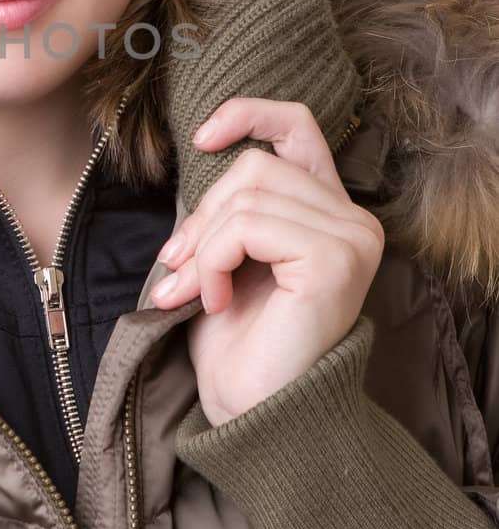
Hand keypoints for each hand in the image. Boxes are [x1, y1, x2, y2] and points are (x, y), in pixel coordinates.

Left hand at [150, 99, 384, 425]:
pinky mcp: (335, 258)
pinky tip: (215, 302)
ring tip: (189, 293)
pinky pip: (248, 226)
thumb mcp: (226, 256)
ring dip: (201, 246)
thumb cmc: (240, 344)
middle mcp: (353, 220)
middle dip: (202, 216)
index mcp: (329, 212)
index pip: (297, 126)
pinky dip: (213, 261)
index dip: (248, 114)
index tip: (200, 139)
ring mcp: (351, 238)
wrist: (254, 414)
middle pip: (255, 164)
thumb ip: (230, 205)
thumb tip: (204, 148)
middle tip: (175, 270)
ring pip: (246, 195)